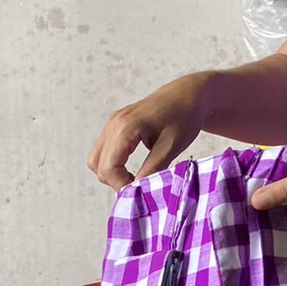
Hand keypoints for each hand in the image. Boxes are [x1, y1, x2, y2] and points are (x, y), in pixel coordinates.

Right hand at [89, 76, 207, 189]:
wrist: (189, 94)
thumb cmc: (184, 116)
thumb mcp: (171, 147)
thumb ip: (152, 170)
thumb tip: (137, 191)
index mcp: (126, 127)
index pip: (109, 167)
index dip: (121, 185)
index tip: (140, 191)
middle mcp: (114, 123)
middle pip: (98, 165)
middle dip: (115, 180)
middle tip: (140, 185)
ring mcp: (113, 123)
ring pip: (97, 159)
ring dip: (112, 173)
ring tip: (136, 177)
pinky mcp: (116, 125)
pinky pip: (104, 150)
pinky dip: (114, 163)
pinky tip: (132, 168)